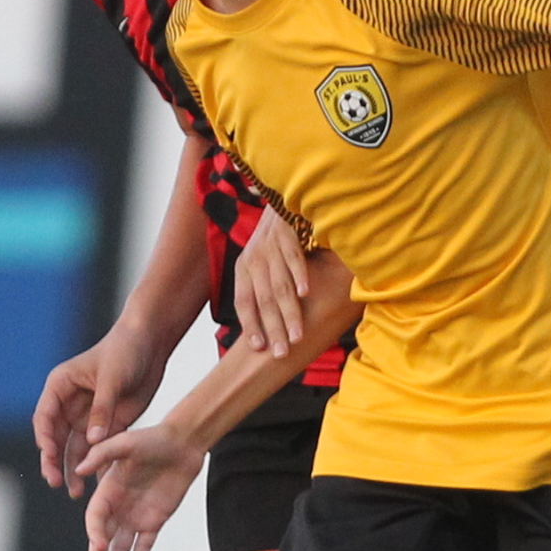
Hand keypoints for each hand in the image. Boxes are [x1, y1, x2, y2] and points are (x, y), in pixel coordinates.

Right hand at [34, 320, 173, 491]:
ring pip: (74, 448)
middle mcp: (69, 403)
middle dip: (54, 461)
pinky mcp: (108, 423)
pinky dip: (96, 465)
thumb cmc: (126, 350)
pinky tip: (97, 485)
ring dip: (74, 469)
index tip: (49, 456)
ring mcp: (88, 415)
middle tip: (55, 482)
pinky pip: (98, 449)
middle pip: (55, 438)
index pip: (45, 417)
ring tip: (75, 492)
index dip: (44, 439)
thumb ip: (102, 409)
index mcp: (60, 386)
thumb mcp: (112, 378)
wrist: (151, 343)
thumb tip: (93, 442)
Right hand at [79, 422, 203, 550]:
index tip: (99, 544)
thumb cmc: (153, 439)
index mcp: (107, 489)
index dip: (94, 532)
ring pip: (122, 545)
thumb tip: (78, 469)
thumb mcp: (126, 442)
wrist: (183, 443)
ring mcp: (137, 514)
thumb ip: (103, 455)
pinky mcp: (155, 519)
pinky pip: (145, 543)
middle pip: (104, 536)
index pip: (95, 517)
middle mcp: (119, 505)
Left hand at [231, 206, 311, 357]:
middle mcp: (253, 259)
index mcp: (244, 269)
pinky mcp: (286, 233)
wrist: (282, 198)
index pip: (244, 303)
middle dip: (273, 329)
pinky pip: (293, 257)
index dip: (251, 325)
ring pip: (279, 285)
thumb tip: (271, 322)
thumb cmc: (276, 238)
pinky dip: (299, 275)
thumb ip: (264, 287)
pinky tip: (307, 293)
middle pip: (263, 300)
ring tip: (297, 335)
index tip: (260, 347)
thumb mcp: (263, 261)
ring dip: (289, 312)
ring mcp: (270, 246)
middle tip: (283, 352)